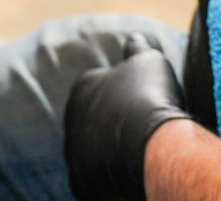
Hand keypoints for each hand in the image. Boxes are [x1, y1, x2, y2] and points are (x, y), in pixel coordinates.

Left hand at [64, 34, 192, 200]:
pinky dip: (108, 178)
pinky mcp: (80, 183)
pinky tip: (129, 174)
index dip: (125, 98)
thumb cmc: (150, 98)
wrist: (149, 146)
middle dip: (114, 127)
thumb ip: (138, 47)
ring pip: (93, 152)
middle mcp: (71, 120)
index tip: (143, 105)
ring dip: (109, 153)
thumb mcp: (149, 60)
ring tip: (138, 156)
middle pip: (95, 124)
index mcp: (82, 88)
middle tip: (142, 133)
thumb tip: (134, 37)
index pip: (100, 90)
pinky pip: (94, 180)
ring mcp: (73, 154)